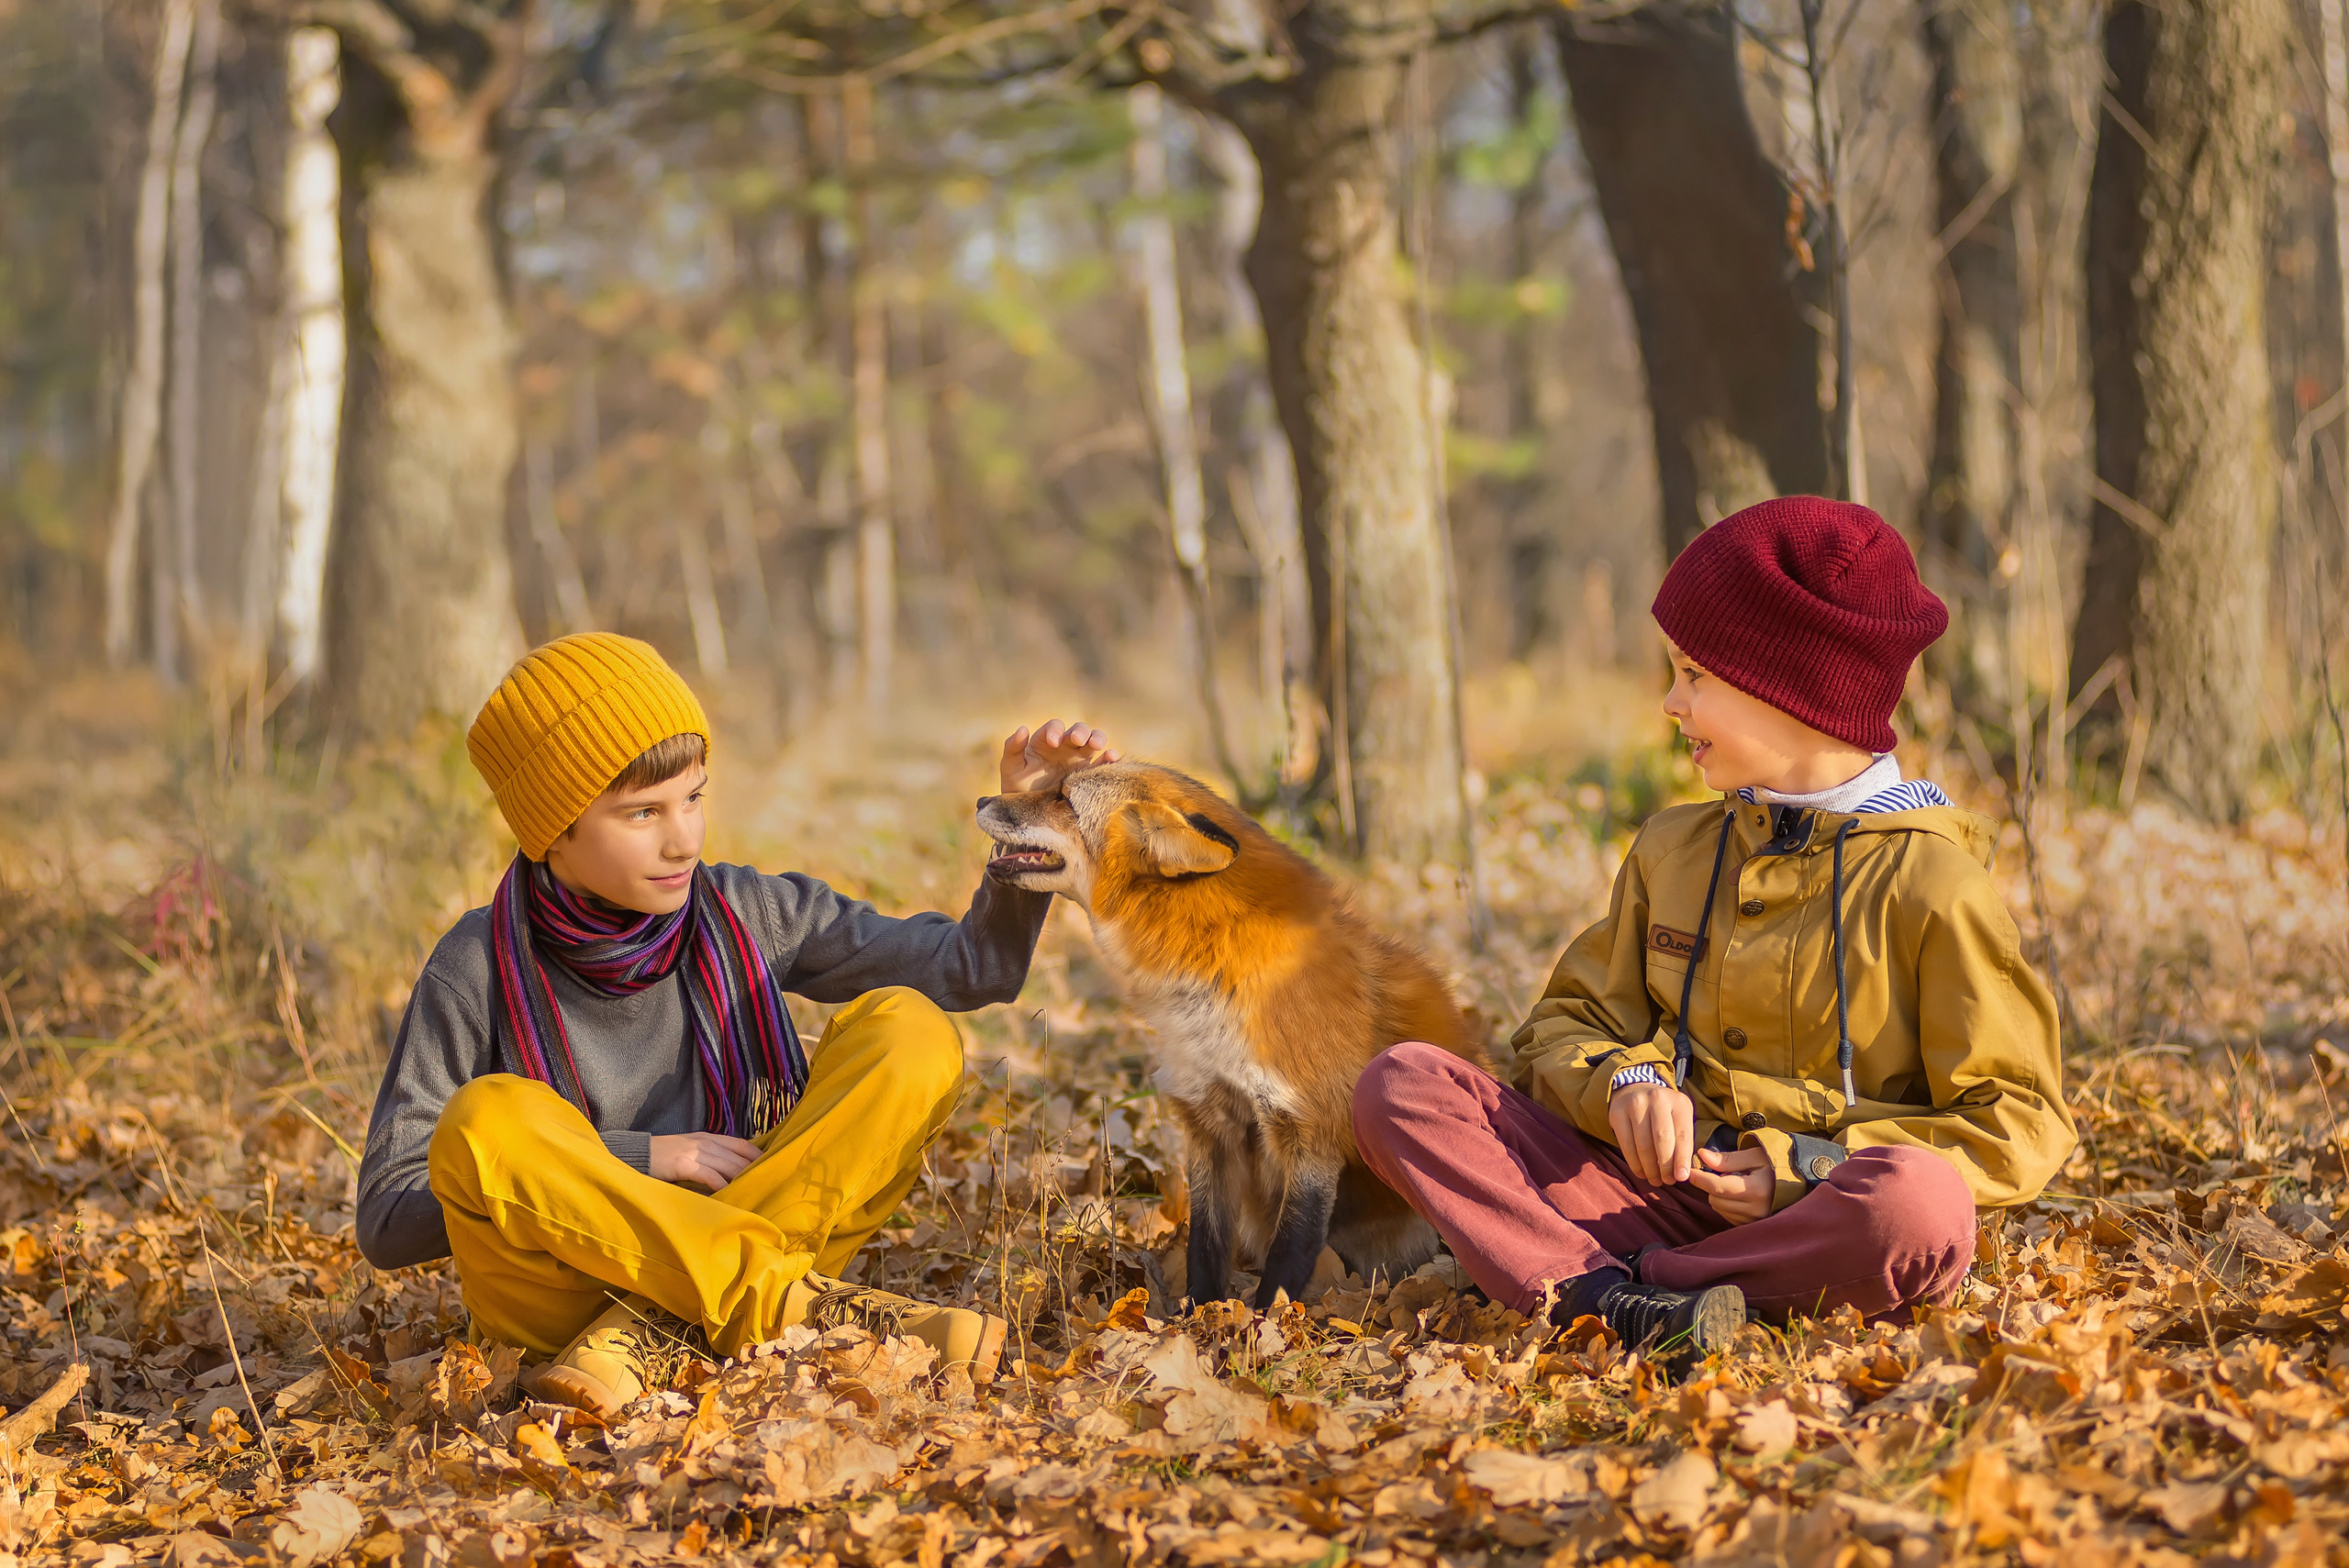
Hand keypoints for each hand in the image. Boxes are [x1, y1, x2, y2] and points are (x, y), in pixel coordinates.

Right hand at [650, 1132, 763, 1190]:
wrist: (638, 1154)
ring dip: (741, 1180)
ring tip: (754, 1192)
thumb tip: (732, 1172)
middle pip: (738, 1157)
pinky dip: (721, 1186)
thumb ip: (711, 1157)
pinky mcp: (683, 1164)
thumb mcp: (692, 1150)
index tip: (771, 1168)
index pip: (742, 1144)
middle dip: (754, 1171)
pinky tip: (728, 1195)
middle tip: (767, 1185)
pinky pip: (709, 1176)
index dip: (758, 1155)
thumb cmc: (666, 1156)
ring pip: (727, 1166)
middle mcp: (705, 1142)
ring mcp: (695, 1152)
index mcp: (709, 1137)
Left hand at [1000, 719, 1118, 793]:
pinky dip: (1110, 758)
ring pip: (1094, 741)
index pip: (1054, 728)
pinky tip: (1111, 758)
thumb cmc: (1016, 788)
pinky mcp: (1088, 774)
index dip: (1055, 730)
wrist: (1029, 814)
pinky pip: (1103, 763)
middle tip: (1077, 740)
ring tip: (1097, 746)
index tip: (1053, 742)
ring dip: (1097, 739)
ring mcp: (1079, 759)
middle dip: (1080, 732)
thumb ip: (1012, 748)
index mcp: (1046, 742)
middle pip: (1079, 730)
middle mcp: (1065, 747)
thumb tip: (1022, 729)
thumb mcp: (1010, 768)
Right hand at [1608, 1081, 1695, 1185]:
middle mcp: (1657, 1099)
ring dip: (1650, 1168)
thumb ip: (1684, 1142)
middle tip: (1667, 1181)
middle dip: (1665, 1166)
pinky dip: (1634, 1163)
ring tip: (1655, 1180)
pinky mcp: (1618, 1113)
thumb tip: (1683, 1174)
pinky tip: (1641, 1172)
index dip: (1682, 1159)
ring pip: (1643, 1144)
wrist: (1636, 1090)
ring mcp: (1635, 1104)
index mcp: (1679, 1102)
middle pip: (1662, 1139)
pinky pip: (1626, 1145)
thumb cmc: (1664, 1113)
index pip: (1683, 1135)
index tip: (1682, 1178)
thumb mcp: (1679, 1119)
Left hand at [1688, 1145, 1774, 1224]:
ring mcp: (1755, 1221)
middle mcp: (1755, 1210)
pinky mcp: (1752, 1226)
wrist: (1799, 1182)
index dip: (1700, 1178)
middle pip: (1715, 1199)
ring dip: (1719, 1196)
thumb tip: (1701, 1155)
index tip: (1689, 1171)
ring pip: (1719, 1209)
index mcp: (1756, 1190)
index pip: (1717, 1187)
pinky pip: (1727, 1216)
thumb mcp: (1754, 1156)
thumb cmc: (1776, 1164)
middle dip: (1712, 1185)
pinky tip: (1739, 1196)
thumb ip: (1727, 1159)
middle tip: (1727, 1174)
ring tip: (1736, 1184)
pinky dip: (1726, 1205)